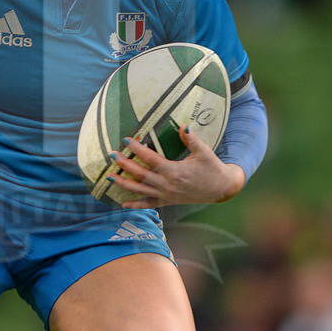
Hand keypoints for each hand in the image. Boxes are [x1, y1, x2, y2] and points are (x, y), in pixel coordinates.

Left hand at [108, 125, 245, 208]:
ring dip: (124, 184)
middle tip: (112, 154)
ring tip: (110, 176)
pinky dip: (135, 204)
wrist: (221, 188)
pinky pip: (148, 204)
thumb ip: (191, 139)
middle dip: (125, 165)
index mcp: (174, 171)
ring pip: (140, 190)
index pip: (151, 159)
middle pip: (141, 175)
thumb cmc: (212, 168)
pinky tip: (122, 203)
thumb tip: (183, 125)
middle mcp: (167, 185)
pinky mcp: (167, 201)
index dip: (137, 149)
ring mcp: (166, 195)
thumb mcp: (204, 152)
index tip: (127, 139)